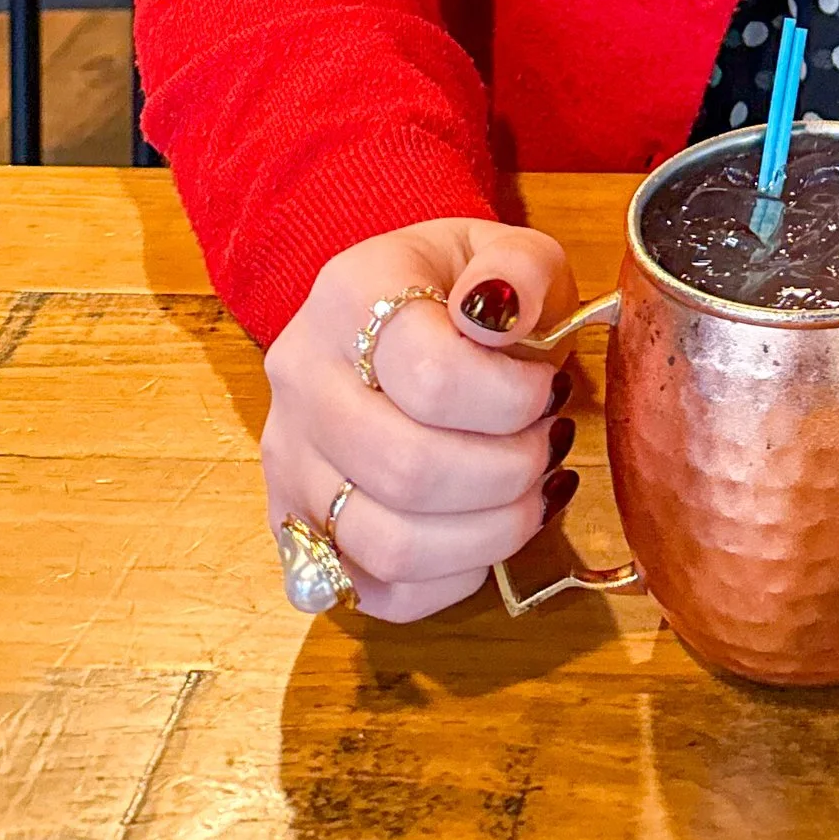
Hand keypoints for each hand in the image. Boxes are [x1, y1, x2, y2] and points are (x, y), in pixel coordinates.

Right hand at [260, 216, 580, 622]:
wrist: (395, 311)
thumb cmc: (464, 286)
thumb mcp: (508, 246)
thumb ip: (519, 267)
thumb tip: (499, 312)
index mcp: (350, 295)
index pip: (433, 376)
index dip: (513, 399)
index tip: (548, 386)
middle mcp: (302, 381)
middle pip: (409, 471)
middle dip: (509, 472)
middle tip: (546, 443)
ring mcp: (290, 463)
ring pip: (390, 546)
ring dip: (488, 534)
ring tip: (529, 490)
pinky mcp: (297, 530)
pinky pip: (378, 593)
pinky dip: (452, 579)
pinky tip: (486, 529)